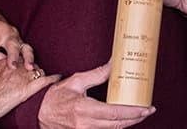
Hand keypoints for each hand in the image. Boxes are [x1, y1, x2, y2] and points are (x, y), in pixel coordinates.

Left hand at [0, 7, 33, 69]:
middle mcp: (10, 33)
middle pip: (12, 46)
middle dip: (12, 57)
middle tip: (12, 67)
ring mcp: (18, 38)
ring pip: (25, 47)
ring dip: (28, 58)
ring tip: (29, 67)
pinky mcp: (21, 42)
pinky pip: (27, 50)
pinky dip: (30, 59)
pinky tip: (31, 68)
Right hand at [0, 58, 58, 124]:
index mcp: (5, 60)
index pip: (19, 57)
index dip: (22, 62)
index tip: (23, 66)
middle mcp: (16, 65)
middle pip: (30, 62)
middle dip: (32, 67)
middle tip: (33, 72)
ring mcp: (24, 75)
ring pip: (38, 70)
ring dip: (40, 73)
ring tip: (44, 77)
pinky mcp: (29, 87)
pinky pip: (45, 80)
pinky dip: (53, 79)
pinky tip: (58, 77)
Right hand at [38, 63, 154, 128]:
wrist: (37, 113)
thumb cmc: (55, 97)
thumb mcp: (75, 82)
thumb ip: (96, 75)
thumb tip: (113, 64)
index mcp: (85, 109)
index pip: (115, 113)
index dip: (134, 112)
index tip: (147, 108)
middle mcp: (86, 124)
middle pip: (118, 124)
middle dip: (136, 118)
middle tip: (148, 110)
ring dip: (128, 122)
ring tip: (139, 113)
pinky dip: (116, 126)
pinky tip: (124, 119)